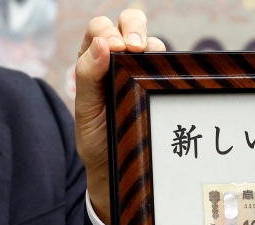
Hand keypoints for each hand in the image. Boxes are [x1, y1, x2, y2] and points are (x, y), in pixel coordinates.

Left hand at [75, 10, 165, 224]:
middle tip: (136, 46)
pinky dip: (168, 64)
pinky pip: (168, 66)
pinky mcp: (159, 86)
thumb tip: (102, 45)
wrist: (116, 170)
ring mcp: (140, 72)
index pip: (100, 30)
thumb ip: (88, 76)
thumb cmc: (97, 140)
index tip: (117, 50)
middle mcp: (117, 60)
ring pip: (152, 41)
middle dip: (134, 26)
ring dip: (153, 44)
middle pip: (127, 23)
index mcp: (92, 61)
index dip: (109, 33)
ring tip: (150, 59)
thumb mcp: (86, 110)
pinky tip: (166, 74)